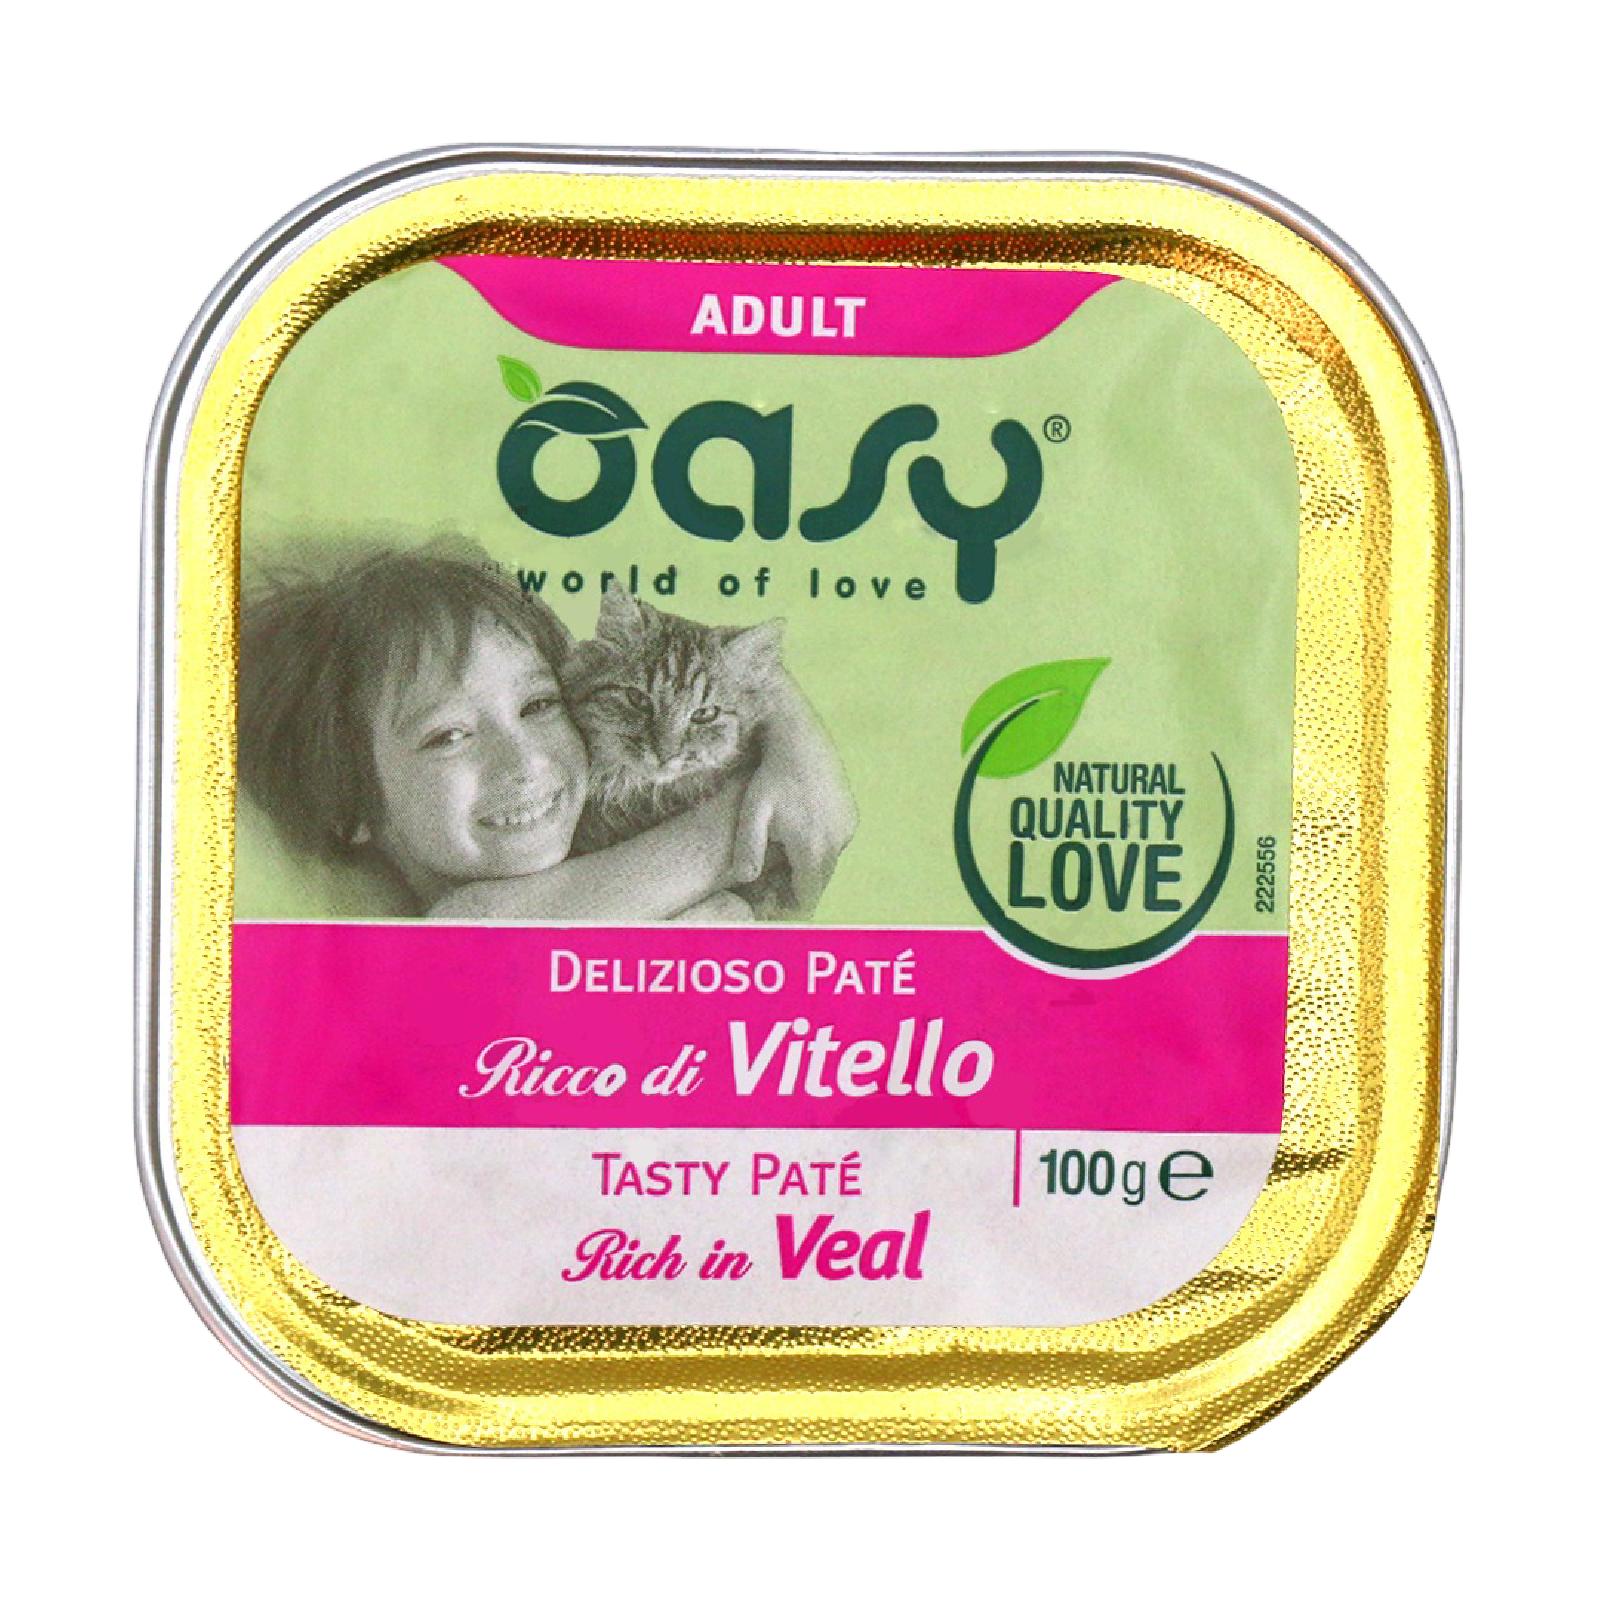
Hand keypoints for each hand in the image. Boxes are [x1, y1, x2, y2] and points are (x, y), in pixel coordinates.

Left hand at [732, 677, 856, 913]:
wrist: (800, 738)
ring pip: (826, 863)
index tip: (770, 910)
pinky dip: (816, 849)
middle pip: (818, 882)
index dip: (789, 907)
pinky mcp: (850, 814)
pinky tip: (794, 838)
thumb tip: (744, 879)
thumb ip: (748, 848)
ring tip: (779, 862)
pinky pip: (833, 843)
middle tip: (770, 890)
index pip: (807, 896)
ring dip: (807, 867)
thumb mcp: (753, 812)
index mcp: (814, 848)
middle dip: (796, 889)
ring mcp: (847, 827)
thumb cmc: (772, 776)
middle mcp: (838, 841)